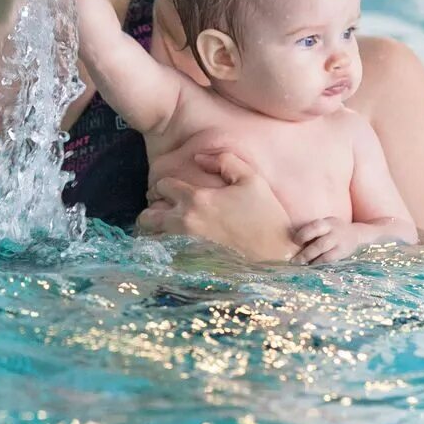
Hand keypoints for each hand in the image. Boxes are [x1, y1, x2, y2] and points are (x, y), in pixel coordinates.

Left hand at [136, 145, 296, 262]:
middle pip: (147, 216)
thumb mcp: (252, 179)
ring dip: (156, 231)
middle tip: (164, 209)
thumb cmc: (266, 217)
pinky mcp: (190, 265)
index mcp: (197, 199)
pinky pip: (166, 256)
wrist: (276, 256)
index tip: (173, 190)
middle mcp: (185, 223)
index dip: (164, 185)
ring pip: (152, 238)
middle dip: (151, 209)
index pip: (161, 186)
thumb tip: (199, 158)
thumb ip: (224, 161)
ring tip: (168, 229)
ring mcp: (186, 247)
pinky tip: (179, 246)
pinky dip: (166, 250)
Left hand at [292, 217, 360, 264]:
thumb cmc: (334, 230)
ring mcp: (340, 244)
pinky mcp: (343, 254)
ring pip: (325, 255)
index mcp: (327, 223)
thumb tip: (291, 240)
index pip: (315, 226)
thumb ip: (313, 230)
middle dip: (306, 253)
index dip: (304, 234)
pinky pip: (331, 261)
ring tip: (301, 265)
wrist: (357, 235)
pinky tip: (312, 267)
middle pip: (320, 244)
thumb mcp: (326, 224)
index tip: (294, 241)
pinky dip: (320, 264)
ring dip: (312, 260)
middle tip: (294, 260)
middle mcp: (335, 233)